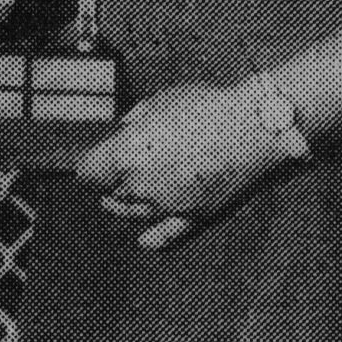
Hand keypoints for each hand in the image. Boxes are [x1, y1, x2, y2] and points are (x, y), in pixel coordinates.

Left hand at [75, 81, 300, 249]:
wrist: (254, 126)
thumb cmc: (209, 108)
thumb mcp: (160, 101)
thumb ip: (134, 121)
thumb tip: (125, 131)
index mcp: (125, 156)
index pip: (87, 173)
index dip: (89, 167)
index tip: (93, 163)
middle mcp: (140, 186)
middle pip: (109, 195)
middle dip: (109, 184)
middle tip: (114, 173)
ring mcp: (167, 205)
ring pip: (132, 215)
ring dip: (125, 206)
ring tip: (125, 196)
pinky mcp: (194, 216)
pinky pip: (167, 235)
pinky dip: (154, 238)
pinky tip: (145, 240)